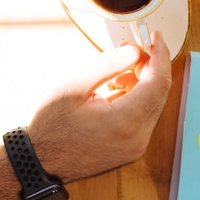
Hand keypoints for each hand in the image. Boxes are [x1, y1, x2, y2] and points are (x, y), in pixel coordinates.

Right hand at [27, 31, 171, 182]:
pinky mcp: (132, 148)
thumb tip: (135, 51)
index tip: (156, 36)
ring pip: (153, 103)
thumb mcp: (76, 84)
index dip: (160, 55)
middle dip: (148, 66)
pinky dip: (135, 97)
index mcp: (125, 122)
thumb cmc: (52, 126)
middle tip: (130, 49)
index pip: (158, 82)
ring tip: (115, 71)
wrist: (40, 162)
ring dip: (141, 81)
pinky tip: (114, 89)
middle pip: (159, 92)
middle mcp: (138, 138)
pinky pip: (144, 115)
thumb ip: (109, 64)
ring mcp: (136, 146)